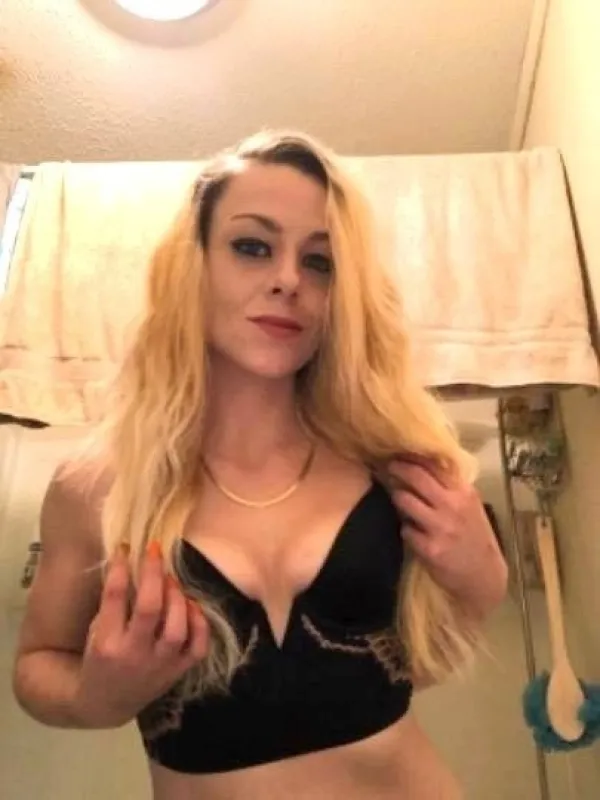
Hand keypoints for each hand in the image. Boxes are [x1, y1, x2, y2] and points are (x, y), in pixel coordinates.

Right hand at [75, 542, 207, 726]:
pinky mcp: (177, 673)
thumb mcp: (96, 632)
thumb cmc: (99, 658)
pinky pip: (197, 647)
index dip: (120, 567)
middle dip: (153, 575)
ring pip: (176, 628)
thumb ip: (114, 604)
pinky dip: (200, 623)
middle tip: (154, 551)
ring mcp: (159, 666)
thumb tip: (135, 562)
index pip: (113, 597)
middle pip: (149, 609)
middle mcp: (133, 654)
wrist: (106, 704)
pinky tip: (192, 605)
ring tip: (171, 580)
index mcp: (106, 643)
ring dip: (177, 597)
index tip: (126, 547)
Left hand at [387, 456, 507, 615]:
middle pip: (415, 476)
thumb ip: (449, 487)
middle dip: (396, 468)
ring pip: (404, 500)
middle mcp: (452, 506)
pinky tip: (412, 532)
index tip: (398, 451)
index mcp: (463, 492)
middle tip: (386, 465)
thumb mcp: (469, 506)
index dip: (412, 456)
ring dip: (397, 499)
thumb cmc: (474, 537)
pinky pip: (405, 529)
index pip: (434, 464)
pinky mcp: (430, 548)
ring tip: (398, 499)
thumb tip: (419, 465)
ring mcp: (440, 527)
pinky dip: (406, 529)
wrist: (484, 575)